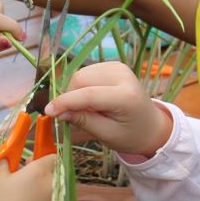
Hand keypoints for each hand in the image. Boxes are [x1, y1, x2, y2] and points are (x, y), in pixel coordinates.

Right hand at [0, 152, 57, 200]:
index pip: (51, 153)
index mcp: (41, 170)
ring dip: (44, 187)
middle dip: (42, 172)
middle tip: (22, 180)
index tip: (27, 162)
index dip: (40, 156)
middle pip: (55, 169)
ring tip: (23, 198)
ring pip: (55, 186)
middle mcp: (56, 183)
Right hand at [44, 61, 171, 156]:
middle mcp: (122, 75)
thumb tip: (59, 112)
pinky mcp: (113, 65)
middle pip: (81, 79)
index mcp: (126, 96)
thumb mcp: (107, 135)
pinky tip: (91, 100)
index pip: (88, 95)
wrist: (151, 126)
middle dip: (70, 97)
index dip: (65, 102)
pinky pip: (86, 72)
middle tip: (72, 117)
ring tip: (86, 110)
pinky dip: (82, 87)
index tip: (48, 112)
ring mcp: (118, 67)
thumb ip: (84, 121)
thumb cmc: (130, 135)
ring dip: (75, 92)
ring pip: (81, 74)